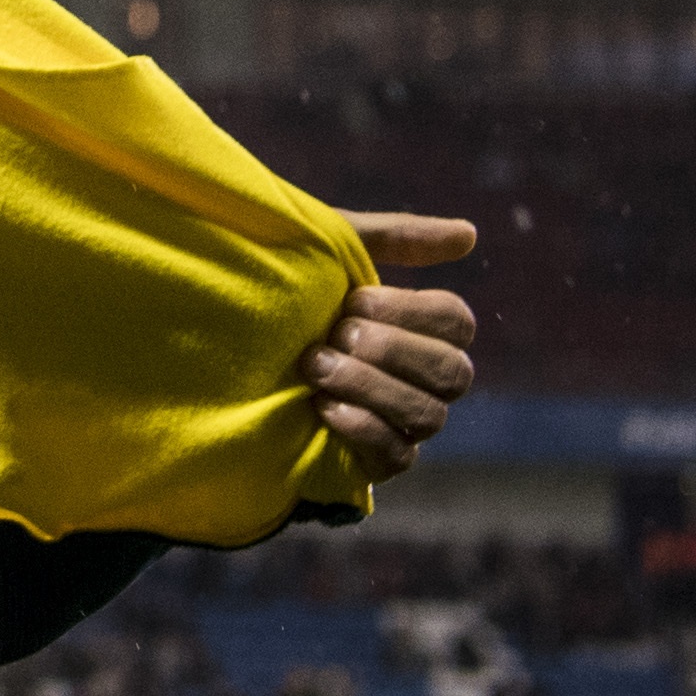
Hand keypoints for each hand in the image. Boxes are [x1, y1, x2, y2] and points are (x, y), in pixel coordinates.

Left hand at [306, 210, 480, 479]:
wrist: (227, 349)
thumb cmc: (291, 291)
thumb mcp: (330, 252)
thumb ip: (393, 237)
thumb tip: (468, 233)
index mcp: (422, 328)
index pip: (456, 321)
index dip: (411, 311)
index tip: (354, 299)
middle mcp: (425, 379)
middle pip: (451, 371)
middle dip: (390, 350)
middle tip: (336, 335)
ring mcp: (405, 423)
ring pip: (426, 415)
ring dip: (369, 386)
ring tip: (315, 367)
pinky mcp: (378, 461)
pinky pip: (396, 457)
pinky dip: (363, 430)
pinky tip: (323, 408)